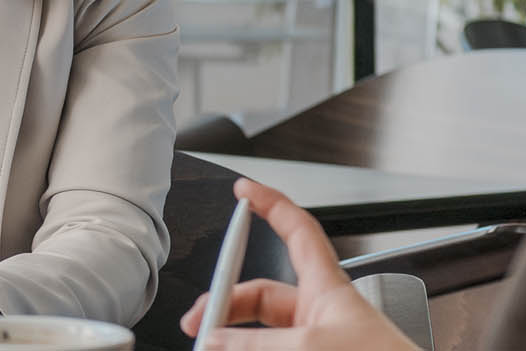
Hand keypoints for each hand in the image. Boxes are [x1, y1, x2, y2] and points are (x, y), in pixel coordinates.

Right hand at [179, 179, 423, 350]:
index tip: (244, 190)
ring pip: (261, 330)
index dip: (270, 203)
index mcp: (326, 286)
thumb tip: (217, 339)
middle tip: (199, 321)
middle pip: (262, 292)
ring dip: (234, 338)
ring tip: (212, 347)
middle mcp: (319, 312)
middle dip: (227, 303)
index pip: (296, 228)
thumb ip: (258, 342)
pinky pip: (269, 349)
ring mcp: (315, 340)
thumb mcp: (310, 345)